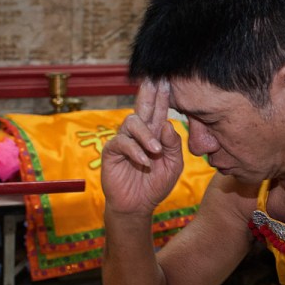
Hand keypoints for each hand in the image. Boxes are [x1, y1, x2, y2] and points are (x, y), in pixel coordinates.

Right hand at [101, 79, 183, 215]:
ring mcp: (124, 140)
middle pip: (143, 106)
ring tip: (155, 151)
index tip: (168, 78)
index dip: (163, 94)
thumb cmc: (155, 184)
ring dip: (146, 135)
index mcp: (154, 133)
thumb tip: (167, 124)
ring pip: (132, 122)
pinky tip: (144, 161)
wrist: (137, 205)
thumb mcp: (172, 165)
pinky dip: (135, 151)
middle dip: (149, 92)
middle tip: (155, 78)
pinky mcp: (112, 151)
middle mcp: (138, 133)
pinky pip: (122, 143)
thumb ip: (173, 145)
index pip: (159, 110)